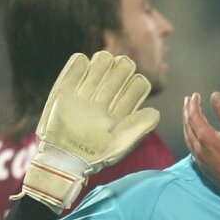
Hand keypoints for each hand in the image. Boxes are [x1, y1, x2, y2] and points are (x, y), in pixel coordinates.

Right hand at [16, 51, 159, 211]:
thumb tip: (155, 111)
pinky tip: (83, 68)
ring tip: (101, 68)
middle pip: (121, 70)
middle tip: (119, 72)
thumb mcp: (121, 145)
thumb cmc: (94, 156)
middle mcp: (105, 99)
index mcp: (121, 111)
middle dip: (122, 68)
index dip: (137, 83)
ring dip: (103, 61)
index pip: (137, 86)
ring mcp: (86, 92)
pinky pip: (77, 64)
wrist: (64, 158)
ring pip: (101, 62)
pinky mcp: (66, 88)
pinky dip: (81, 63)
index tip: (135, 87)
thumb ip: (140, 127)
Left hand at [182, 91, 219, 194]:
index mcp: (206, 137)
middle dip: (186, 112)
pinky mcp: (202, 167)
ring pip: (187, 138)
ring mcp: (199, 159)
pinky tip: (192, 135)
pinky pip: (190, 148)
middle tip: (188, 101)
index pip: (194, 116)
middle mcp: (198, 148)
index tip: (195, 95)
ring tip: (187, 115)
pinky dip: (189, 136)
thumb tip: (214, 95)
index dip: (193, 104)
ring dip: (186, 124)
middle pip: (187, 126)